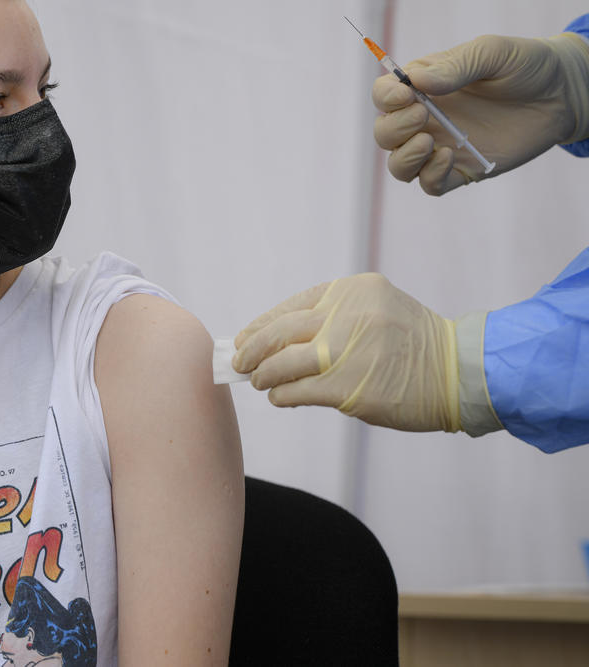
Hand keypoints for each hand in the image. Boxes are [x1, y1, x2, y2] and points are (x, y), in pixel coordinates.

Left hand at [232, 273, 459, 431]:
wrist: (460, 372)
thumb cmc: (414, 346)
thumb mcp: (375, 311)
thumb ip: (333, 319)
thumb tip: (276, 341)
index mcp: (352, 291)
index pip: (291, 307)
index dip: (261, 325)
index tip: (244, 337)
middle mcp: (347, 315)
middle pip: (280, 332)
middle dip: (252, 349)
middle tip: (239, 362)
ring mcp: (346, 351)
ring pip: (283, 362)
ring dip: (264, 374)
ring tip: (259, 381)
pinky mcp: (348, 387)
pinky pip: (298, 391)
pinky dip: (282, 395)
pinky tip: (279, 397)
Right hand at [374, 32, 588, 194]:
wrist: (562, 95)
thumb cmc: (525, 66)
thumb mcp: (493, 53)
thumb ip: (456, 66)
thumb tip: (418, 82)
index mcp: (424, 86)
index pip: (384, 95)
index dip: (386, 97)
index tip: (407, 95)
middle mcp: (425, 118)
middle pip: (384, 133)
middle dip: (395, 128)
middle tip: (424, 115)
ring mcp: (439, 146)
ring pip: (398, 165)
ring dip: (404, 158)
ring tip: (430, 143)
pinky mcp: (459, 170)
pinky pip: (429, 185)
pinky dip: (430, 176)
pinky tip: (449, 158)